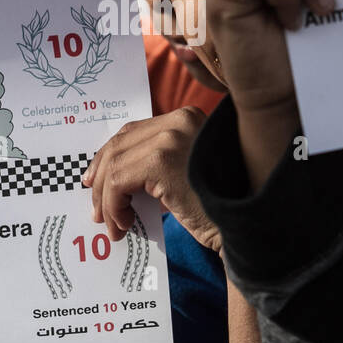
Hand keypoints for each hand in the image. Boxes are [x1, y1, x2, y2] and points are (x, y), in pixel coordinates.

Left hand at [82, 108, 218, 251]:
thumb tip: (115, 178)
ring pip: (115, 165)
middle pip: (120, 144)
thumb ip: (157, 164)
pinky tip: (124, 224)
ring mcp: (170, 138)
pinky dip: (114, 206)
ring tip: (112, 224)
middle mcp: (179, 120)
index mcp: (187, 117)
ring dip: (106, 199)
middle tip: (96, 208)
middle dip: (102, 177)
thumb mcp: (186, 173)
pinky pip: (119, 183)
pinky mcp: (162, 162)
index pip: (134, 131)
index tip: (95, 181)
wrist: (247, 225)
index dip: (108, 156)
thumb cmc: (220, 205)